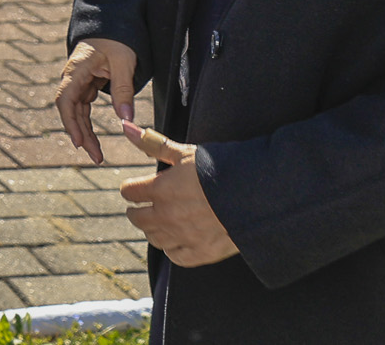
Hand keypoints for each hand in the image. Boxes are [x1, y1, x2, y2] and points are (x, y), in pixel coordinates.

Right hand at [55, 36, 136, 163]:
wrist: (113, 24)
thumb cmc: (118, 39)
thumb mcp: (124, 62)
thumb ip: (123, 89)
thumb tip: (125, 120)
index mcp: (76, 69)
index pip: (65, 99)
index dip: (70, 122)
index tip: (78, 142)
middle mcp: (72, 77)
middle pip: (69, 110)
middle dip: (80, 134)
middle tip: (95, 156)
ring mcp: (79, 82)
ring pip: (76, 111)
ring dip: (84, 132)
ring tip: (96, 154)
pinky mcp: (87, 85)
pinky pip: (83, 108)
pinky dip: (87, 123)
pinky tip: (93, 138)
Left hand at [120, 121, 239, 266]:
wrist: (258, 196)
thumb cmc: (222, 170)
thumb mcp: (186, 153)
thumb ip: (154, 144)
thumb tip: (126, 127)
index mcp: (161, 189)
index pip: (129, 192)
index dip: (132, 189)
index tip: (137, 188)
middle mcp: (167, 216)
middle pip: (137, 219)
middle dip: (138, 211)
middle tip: (144, 207)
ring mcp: (184, 237)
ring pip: (154, 238)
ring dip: (154, 230)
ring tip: (162, 222)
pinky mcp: (202, 253)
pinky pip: (176, 257)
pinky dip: (173, 250)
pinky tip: (178, 240)